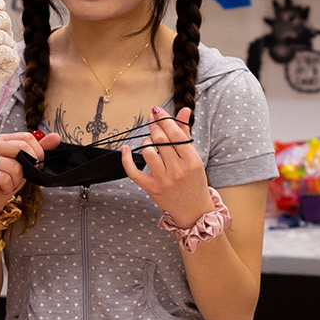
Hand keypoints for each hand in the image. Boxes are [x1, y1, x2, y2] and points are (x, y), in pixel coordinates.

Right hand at [0, 131, 46, 215]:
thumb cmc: (6, 181)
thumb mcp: (25, 165)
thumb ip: (38, 151)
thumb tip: (55, 137)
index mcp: (4, 141)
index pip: (27, 137)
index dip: (38, 151)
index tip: (38, 164)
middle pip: (22, 147)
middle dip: (31, 165)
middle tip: (26, 175)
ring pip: (15, 166)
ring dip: (17, 180)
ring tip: (10, 183)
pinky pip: (5, 179)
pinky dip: (8, 187)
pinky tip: (2, 188)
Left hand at [123, 107, 212, 224]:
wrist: (193, 209)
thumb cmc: (194, 180)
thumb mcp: (194, 157)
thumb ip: (185, 133)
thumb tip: (184, 110)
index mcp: (192, 161)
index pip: (175, 133)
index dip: (164, 119)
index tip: (157, 111)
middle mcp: (178, 170)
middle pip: (160, 140)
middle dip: (153, 125)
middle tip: (151, 119)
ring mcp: (163, 180)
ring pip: (147, 151)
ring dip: (146, 140)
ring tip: (150, 140)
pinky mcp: (151, 188)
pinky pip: (133, 171)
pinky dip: (126, 158)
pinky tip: (126, 149)